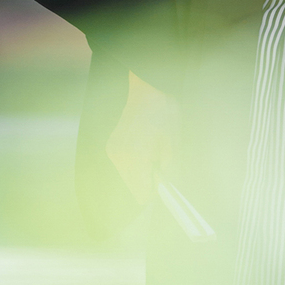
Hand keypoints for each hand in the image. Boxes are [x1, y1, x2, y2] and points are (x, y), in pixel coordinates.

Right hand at [105, 71, 180, 210]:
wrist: (146, 89)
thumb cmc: (162, 112)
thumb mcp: (173, 143)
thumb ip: (171, 171)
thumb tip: (169, 189)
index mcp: (135, 159)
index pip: (142, 195)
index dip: (155, 193)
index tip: (164, 185)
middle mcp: (119, 158)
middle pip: (133, 188)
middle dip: (148, 182)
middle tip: (160, 165)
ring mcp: (112, 152)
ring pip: (127, 178)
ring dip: (141, 173)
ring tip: (152, 153)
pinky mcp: (111, 146)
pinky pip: (123, 166)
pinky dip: (133, 164)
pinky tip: (143, 148)